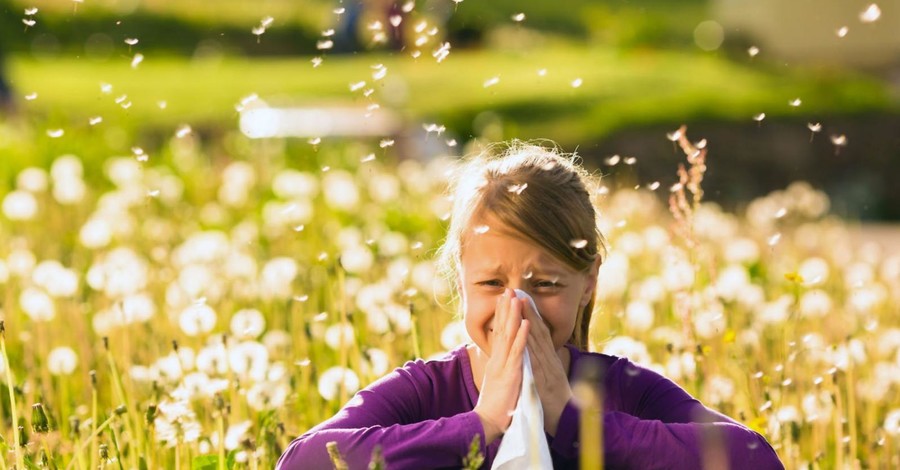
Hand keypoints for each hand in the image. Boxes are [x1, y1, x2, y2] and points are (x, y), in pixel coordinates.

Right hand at [473, 288, 530, 444]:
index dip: (502, 315)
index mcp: (495, 361)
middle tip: (508, 290)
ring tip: (517, 298)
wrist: (487, 421)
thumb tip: (499, 359)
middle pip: (501, 329)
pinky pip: (518, 352)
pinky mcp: (511, 373)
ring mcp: (503, 365)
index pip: (498, 333)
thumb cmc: (494, 405)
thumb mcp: (497, 382)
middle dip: (505, 309)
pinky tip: (526, 323)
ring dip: (513, 316)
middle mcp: (497, 359)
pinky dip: (522, 336)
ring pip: (509, 335)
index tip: (504, 299)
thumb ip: (499, 368)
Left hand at [522, 298, 572, 435]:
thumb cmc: (556, 402)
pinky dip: (531, 346)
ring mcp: (548, 368)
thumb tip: (538, 353)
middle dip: (528, 311)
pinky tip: (525, 333)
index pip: (539, 333)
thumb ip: (544, 365)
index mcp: (549, 360)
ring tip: (520, 304)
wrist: (567, 421)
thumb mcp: (549, 379)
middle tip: (518, 292)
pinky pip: (536, 360)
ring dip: (528, 321)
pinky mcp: (544, 380)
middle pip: (538, 331)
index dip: (531, 315)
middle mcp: (550, 360)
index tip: (522, 299)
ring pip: (537, 341)